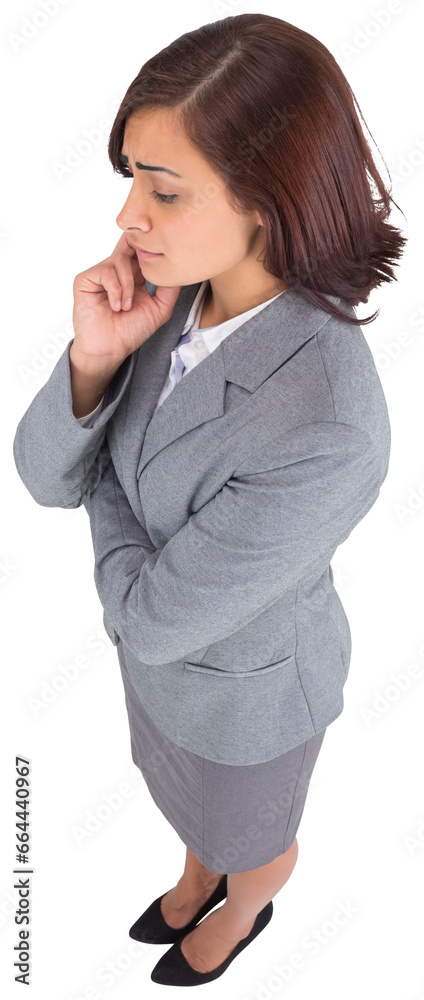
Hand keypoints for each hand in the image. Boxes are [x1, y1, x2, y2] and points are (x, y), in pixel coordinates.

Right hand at [72, 232, 180, 365]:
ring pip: (120, 260)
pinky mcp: (85, 279)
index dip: (150, 244)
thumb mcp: (159, 309)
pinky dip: (116, 290)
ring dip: (128, 285)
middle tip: (147, 253)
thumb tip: (179, 268)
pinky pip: (106, 272)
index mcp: (133, 275)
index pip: (141, 249)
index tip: (163, 245)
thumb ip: (169, 289)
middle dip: (139, 244)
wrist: (109, 349)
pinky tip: (116, 306)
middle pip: (127, 241)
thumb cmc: (130, 332)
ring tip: (126, 307)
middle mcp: (116, 271)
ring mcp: (100, 273)